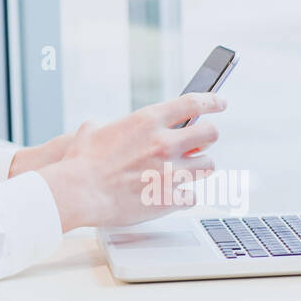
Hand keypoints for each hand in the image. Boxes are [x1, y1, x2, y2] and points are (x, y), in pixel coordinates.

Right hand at [35, 92, 224, 231]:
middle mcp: (165, 143)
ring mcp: (171, 172)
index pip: (193, 103)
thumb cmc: (81, 163)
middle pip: (210, 134)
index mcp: (147, 120)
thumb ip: (112, 127)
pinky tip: (169, 195)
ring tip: (185, 170)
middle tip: (200, 143)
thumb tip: (106, 128)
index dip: (212, 101)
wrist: (79, 192)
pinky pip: (191, 196)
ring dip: (199, 167)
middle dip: (208, 137)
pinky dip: (182, 196)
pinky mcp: (170, 198)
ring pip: (208, 166)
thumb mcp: (93, 130)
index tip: (220, 102)